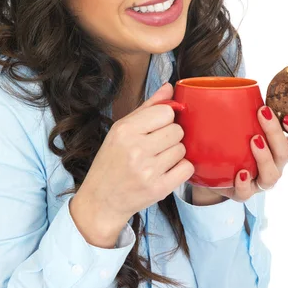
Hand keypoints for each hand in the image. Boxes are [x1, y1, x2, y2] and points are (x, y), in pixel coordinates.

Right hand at [72, 82, 194, 243]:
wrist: (101, 200)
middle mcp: (136, 149)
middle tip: (156, 147)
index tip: (156, 128)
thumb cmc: (112, 161)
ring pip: (182, 149)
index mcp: (125, 130)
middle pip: (177, 131)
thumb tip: (169, 87)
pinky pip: (187, 168)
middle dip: (170, 137)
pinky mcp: (158, 189)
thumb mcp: (122, 130)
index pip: (166, 112)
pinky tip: (166, 171)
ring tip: (157, 160)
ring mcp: (148, 170)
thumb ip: (147, 107)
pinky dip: (181, 169)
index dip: (165, 119)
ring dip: (174, 154)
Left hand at [194, 105, 287, 202]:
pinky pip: (247, 194)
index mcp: (284, 147)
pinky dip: (244, 184)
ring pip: (272, 175)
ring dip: (264, 156)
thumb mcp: (246, 122)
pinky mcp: (243, 192)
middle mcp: (277, 164)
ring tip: (253, 140)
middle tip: (262, 112)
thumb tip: (239, 82)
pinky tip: (240, 173)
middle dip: (275, 131)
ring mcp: (261, 180)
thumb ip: (248, 105)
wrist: (215, 169)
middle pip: (286, 152)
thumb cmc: (237, 139)